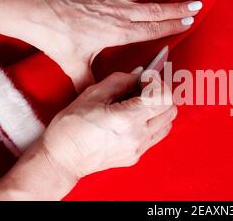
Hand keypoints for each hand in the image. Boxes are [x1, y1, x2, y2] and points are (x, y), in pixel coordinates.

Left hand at [28, 0, 200, 90]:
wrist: (35, 10)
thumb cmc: (55, 38)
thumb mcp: (73, 65)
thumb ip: (87, 83)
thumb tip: (92, 99)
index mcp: (118, 32)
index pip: (153, 29)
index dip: (173, 25)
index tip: (190, 21)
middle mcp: (119, 11)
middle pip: (156, 9)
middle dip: (180, 6)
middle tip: (198, 3)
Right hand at [39, 68, 176, 178]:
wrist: (62, 158)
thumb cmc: (71, 126)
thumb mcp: (93, 94)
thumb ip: (121, 80)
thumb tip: (140, 74)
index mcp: (128, 118)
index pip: (163, 97)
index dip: (157, 82)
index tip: (146, 78)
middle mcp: (138, 135)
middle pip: (171, 109)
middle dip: (161, 93)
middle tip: (144, 88)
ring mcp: (139, 148)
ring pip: (167, 123)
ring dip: (160, 108)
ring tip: (140, 103)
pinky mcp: (136, 156)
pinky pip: (156, 136)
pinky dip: (153, 122)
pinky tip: (136, 117)